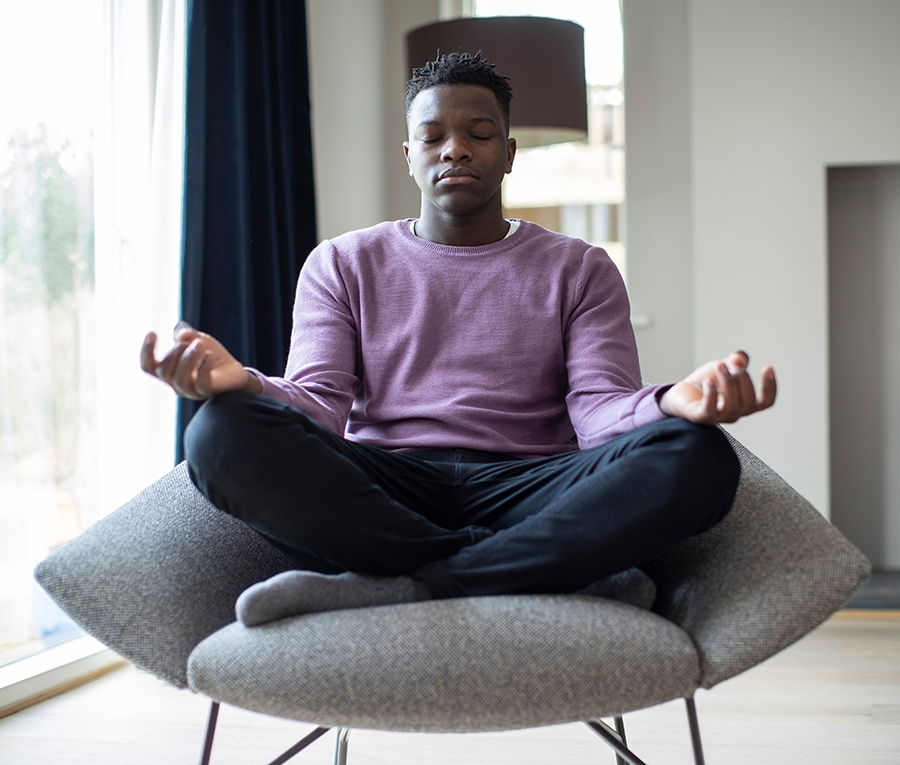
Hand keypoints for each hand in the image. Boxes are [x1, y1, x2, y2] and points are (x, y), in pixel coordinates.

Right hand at [140, 322, 261, 399]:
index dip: (146, 351)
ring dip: (188, 358)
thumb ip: (185, 333)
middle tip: (188, 340)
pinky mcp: (208, 391)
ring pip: (180, 379)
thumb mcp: (196, 338)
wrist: (234, 370)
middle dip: (173, 353)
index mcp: (169, 371)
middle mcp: (176, 383)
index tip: (152, 333)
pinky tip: (209, 354)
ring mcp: (191, 390)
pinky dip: (203, 367)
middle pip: (163, 372)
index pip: (148, 367)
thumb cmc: (210, 355)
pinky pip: (201, 383)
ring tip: (200, 343)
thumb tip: (181, 334)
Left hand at [659, 351, 775, 424]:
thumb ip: (736, 361)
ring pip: (732, 405)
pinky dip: (711, 394)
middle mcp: (734, 413)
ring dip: (728, 383)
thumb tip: (739, 358)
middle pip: (748, 401)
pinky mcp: (701, 417)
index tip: (767, 367)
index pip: (765, 402)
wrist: (681, 393)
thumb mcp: (724, 366)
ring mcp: (718, 418)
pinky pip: (709, 409)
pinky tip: (708, 381)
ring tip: (719, 366)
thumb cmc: (707, 382)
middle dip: (742, 379)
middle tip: (732, 364)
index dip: (770, 387)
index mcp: (744, 403)